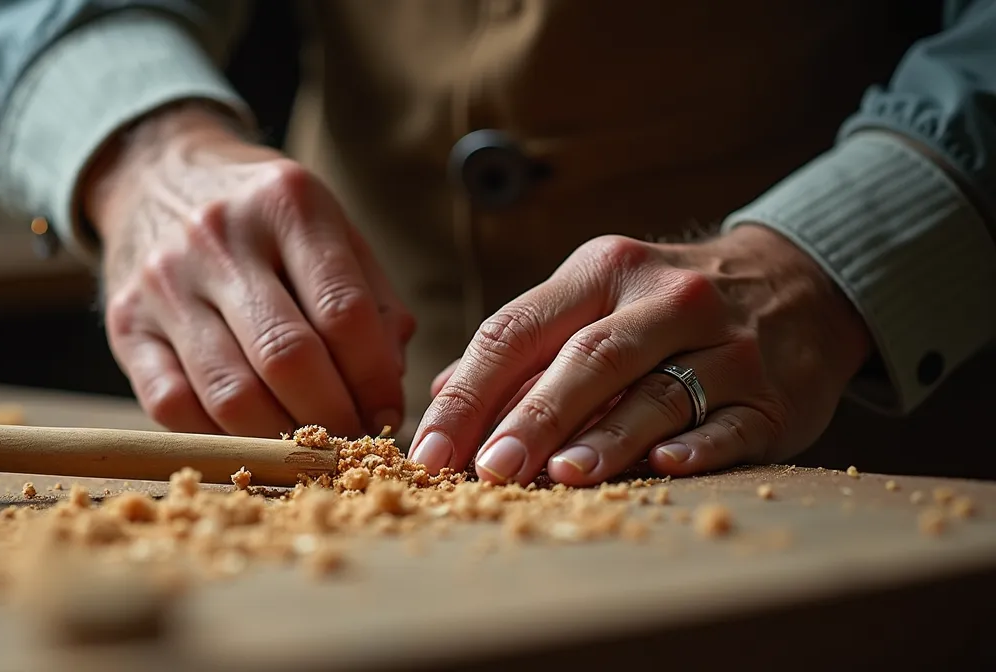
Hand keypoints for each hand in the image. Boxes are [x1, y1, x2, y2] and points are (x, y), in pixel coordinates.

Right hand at [87, 104, 414, 437]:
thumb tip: (388, 386)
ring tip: (306, 445)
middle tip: (351, 439)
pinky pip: (172, 407)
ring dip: (280, 439)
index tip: (387, 413)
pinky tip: (248, 435)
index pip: (343, 312)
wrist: (154, 176)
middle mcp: (219, 238)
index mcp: (286, 203)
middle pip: (287, 358)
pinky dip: (220, 437)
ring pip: (231, 394)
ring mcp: (165, 283)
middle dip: (332, 418)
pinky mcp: (126, 325)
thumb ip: (371, 299)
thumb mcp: (328, 225)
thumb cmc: (262, 217)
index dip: (375, 379)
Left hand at [409, 225, 871, 484]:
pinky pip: (730, 422)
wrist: (800, 282)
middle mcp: (663, 299)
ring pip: (657, 391)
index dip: (469, 394)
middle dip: (532, 416)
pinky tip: (662, 466)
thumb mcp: (596, 296)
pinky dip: (697, 444)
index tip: (430, 451)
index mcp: (602, 272)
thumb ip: (524, 344)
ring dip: (606, 436)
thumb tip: (443, 396)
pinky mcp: (773, 393)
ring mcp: (725, 345)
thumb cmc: (665, 304)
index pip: (518, 330)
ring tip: (560, 475)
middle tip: (488, 470)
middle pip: (587, 358)